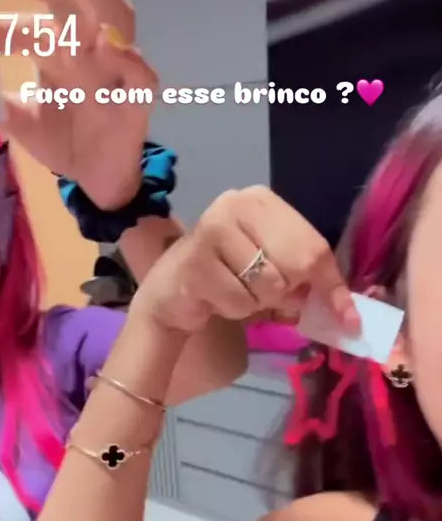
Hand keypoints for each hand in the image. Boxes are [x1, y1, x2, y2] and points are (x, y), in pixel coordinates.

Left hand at [0, 0, 156, 208]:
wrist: (97, 182)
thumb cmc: (62, 138)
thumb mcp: (15, 115)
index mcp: (56, 43)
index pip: (18, 18)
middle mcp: (87, 46)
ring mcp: (117, 70)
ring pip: (115, 15)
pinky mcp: (137, 103)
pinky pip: (140, 75)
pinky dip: (129, 59)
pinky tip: (112, 47)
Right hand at [129, 186, 360, 333]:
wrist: (172, 294)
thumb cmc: (229, 280)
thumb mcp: (275, 275)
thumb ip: (309, 284)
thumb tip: (349, 316)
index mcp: (264, 201)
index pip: (314, 246)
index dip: (333, 286)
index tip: (348, 319)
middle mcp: (238, 203)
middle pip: (297, 263)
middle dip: (288, 293)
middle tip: (267, 296)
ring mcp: (213, 227)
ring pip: (268, 285)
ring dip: (257, 302)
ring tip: (235, 291)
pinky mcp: (195, 259)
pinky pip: (239, 300)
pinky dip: (234, 310)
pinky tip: (216, 297)